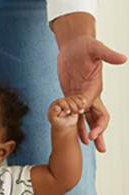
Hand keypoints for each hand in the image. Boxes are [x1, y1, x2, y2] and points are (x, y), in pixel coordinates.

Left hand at [48, 95, 86, 129]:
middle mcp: (61, 101)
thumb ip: (53, 113)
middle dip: (74, 107)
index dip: (66, 106)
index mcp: (55, 104)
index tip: (68, 112)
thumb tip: (56, 107)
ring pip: (75, 98)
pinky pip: (80, 97)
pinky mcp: (74, 101)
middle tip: (74, 114)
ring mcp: (68, 100)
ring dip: (79, 105)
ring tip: (80, 112)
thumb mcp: (53, 120)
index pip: (61, 101)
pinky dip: (82, 101)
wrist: (65, 124)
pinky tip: (83, 106)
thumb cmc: (59, 122)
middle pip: (70, 100)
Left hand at [57, 34, 126, 149]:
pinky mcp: (70, 94)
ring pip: (84, 118)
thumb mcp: (96, 49)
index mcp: (95, 89)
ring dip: (86, 132)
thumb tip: (124, 58)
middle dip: (98, 134)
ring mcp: (80, 95)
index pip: (99, 111)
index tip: (91, 134)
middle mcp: (90, 95)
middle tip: (100, 149)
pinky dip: (72, 121)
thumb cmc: (86, 46)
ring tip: (87, 146)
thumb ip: (108, 55)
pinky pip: (71, 112)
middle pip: (96, 119)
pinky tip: (71, 132)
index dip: (96, 124)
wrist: (74, 45)